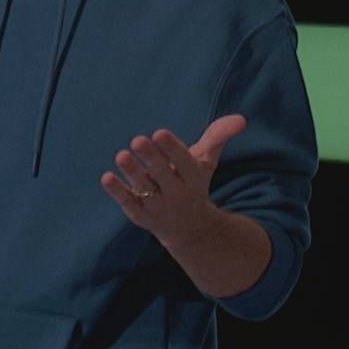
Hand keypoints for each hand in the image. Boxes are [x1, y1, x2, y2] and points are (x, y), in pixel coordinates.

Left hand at [99, 114, 246, 245]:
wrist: (189, 229)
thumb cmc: (193, 183)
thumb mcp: (206, 162)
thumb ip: (218, 137)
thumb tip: (241, 119)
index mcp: (194, 179)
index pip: (184, 163)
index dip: (172, 149)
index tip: (159, 133)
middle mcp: (177, 195)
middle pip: (164, 176)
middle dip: (151, 159)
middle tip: (138, 140)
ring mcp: (158, 207)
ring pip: (145, 190)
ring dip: (133, 173)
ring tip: (121, 156)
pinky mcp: (141, 216)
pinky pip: (129, 204)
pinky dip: (118, 192)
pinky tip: (106, 177)